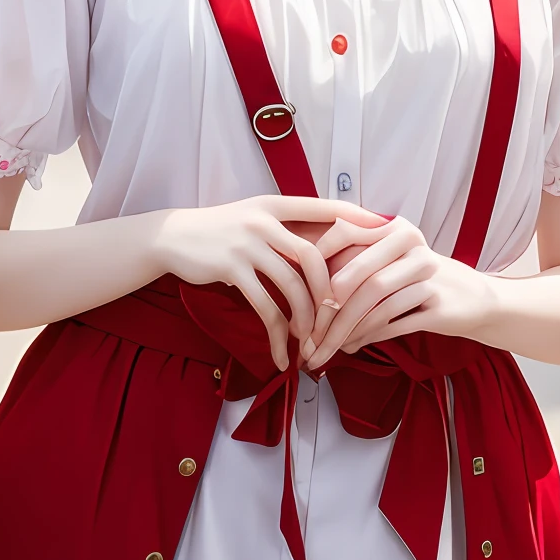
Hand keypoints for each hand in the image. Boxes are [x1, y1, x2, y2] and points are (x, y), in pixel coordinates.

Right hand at [150, 196, 385, 370]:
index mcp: (275, 205)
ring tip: (310, 342)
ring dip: (306, 320)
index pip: (325, 207)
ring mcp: (248, 244)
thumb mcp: (254, 218)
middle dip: (330, 292)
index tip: (386, 230)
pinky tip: (281, 354)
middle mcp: (264, 220)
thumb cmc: (220, 231)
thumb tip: (327, 250)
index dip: (357, 218)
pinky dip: (277, 335)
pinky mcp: (232, 269)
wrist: (173, 237)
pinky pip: (265, 308)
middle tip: (340, 317)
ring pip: (292, 287)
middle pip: (314, 257)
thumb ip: (286, 229)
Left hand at [306, 215, 496, 367]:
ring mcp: (428, 274)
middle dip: (328, 312)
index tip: (299, 297)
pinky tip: (351, 347)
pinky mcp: (440, 305)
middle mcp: (412, 245)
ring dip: (346, 331)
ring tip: (326, 348)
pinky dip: (368, 337)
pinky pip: (395, 322)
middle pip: (359, 278)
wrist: (474, 297)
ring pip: (376, 303)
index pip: (345, 238)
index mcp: (393, 228)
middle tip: (307, 336)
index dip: (318, 267)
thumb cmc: (418, 279)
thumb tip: (303, 287)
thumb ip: (353, 262)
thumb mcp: (389, 260)